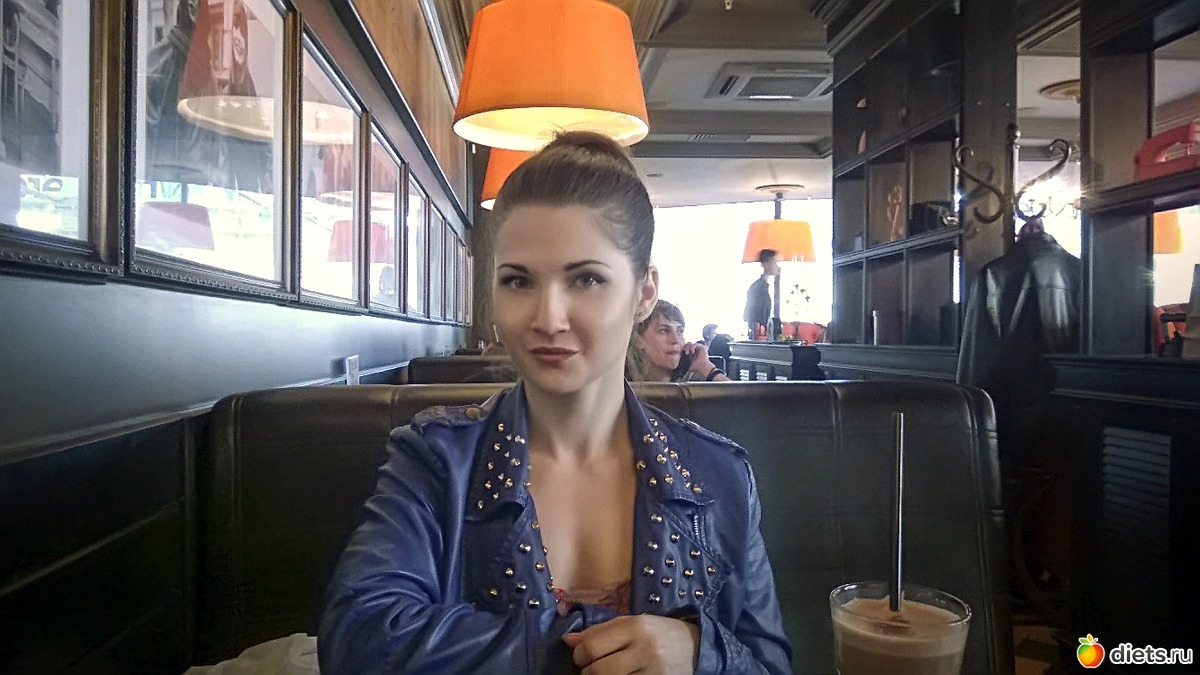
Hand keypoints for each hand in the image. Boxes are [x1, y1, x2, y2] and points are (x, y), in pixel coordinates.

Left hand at [562, 614, 699, 674]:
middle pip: (597, 671)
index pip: (591, 646)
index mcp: (634, 626)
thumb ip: (600, 631)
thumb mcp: (632, 624)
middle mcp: (644, 648)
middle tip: (590, 670)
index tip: (581, 657)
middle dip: (587, 673)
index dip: (578, 655)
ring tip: (605, 674)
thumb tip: (567, 641)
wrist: (697, 647)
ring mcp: (652, 671)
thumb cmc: (658, 633)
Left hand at [681, 343, 714, 378]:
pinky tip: (692, 352)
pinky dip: (693, 347)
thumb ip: (682, 359)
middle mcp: (694, 349)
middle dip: (685, 347)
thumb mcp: (686, 362)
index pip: (685, 347)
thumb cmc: (695, 367)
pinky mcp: (702, 347)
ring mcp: (698, 348)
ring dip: (688, 347)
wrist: (702, 368)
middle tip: (684, 352)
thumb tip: (676, 357)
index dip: (682, 349)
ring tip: (688, 352)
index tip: (680, 352)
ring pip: (691, 343)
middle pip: (687, 344)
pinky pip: (696, 344)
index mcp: (690, 352)